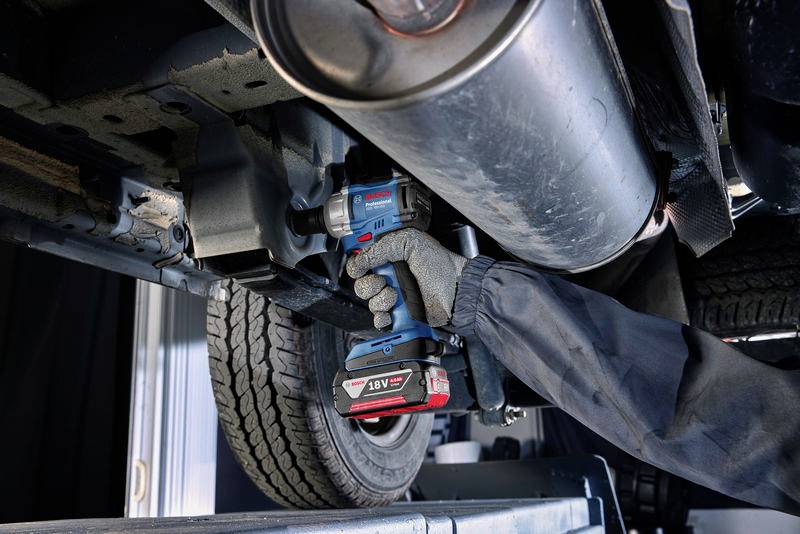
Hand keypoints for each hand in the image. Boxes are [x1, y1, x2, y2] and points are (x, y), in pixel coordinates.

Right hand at [346, 228, 468, 328]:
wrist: (455, 291)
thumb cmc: (440, 265)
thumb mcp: (410, 242)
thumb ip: (382, 247)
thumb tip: (360, 260)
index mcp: (390, 257)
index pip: (362, 261)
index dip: (357, 264)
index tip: (360, 268)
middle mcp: (390, 277)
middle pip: (362, 283)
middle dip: (369, 284)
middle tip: (384, 281)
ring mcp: (394, 296)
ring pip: (370, 302)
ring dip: (381, 299)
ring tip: (396, 295)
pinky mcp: (400, 314)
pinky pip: (380, 320)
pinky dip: (382, 318)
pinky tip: (392, 312)